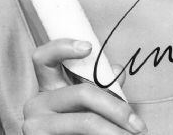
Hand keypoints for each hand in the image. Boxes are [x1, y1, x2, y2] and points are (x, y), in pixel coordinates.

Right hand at [22, 38, 147, 133]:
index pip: (43, 58)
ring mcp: (35, 125)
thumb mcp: (84, 108)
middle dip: (115, 107)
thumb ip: (100, 89)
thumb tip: (117, 70)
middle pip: (81, 92)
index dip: (62, 47)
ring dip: (114, 130)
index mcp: (46, 89)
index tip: (89, 47)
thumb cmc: (73, 132)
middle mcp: (36, 104)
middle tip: (137, 124)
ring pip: (85, 120)